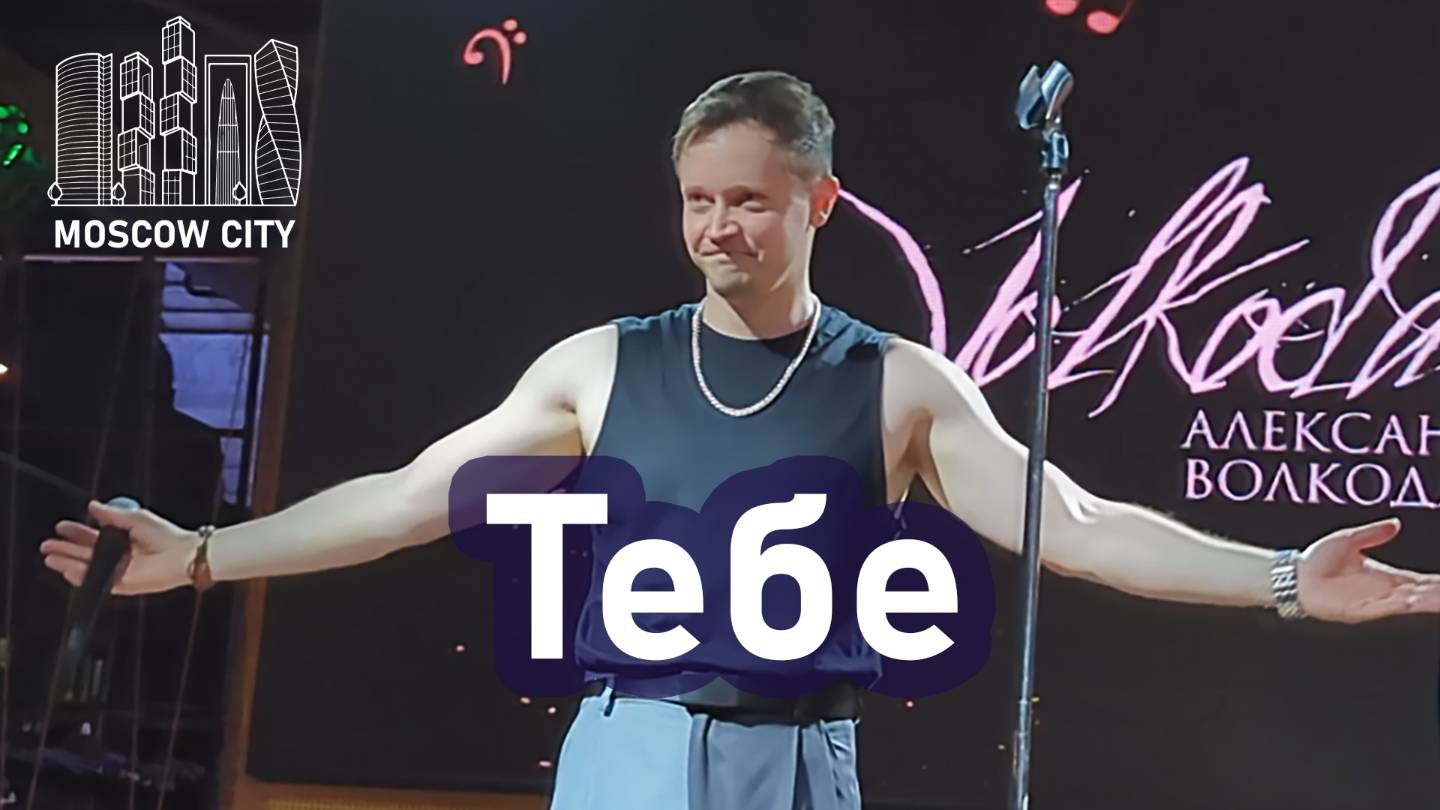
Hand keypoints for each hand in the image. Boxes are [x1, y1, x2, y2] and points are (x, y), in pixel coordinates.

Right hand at [40, 500, 198, 594]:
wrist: (183, 554)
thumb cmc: (166, 535)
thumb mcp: (136, 518)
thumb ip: (112, 515)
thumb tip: (92, 505)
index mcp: (121, 539)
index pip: (92, 536)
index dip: (75, 532)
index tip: (60, 526)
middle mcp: (118, 556)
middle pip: (85, 554)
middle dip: (65, 550)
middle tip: (47, 545)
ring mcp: (119, 571)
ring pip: (88, 569)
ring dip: (68, 563)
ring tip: (51, 559)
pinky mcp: (123, 585)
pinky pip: (98, 583)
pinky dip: (83, 577)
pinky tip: (69, 571)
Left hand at [1297, 518, 1439, 622]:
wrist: (1294, 574)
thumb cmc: (1318, 560)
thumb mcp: (1349, 540)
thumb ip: (1373, 533)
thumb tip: (1395, 523)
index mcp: (1387, 578)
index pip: (1421, 582)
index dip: (1438, 583)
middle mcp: (1384, 592)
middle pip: (1421, 595)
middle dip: (1438, 595)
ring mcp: (1372, 602)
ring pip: (1407, 604)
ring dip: (1425, 601)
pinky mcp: (1356, 610)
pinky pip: (1380, 608)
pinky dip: (1396, 605)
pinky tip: (1410, 601)